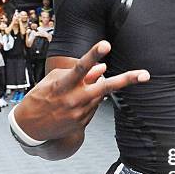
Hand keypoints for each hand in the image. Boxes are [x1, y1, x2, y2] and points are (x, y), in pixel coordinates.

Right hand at [14, 40, 149, 141]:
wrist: (30, 128)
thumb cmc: (40, 98)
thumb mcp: (54, 81)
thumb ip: (80, 74)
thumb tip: (103, 68)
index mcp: (64, 85)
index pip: (81, 67)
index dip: (94, 55)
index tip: (105, 45)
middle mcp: (75, 99)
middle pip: (105, 86)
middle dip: (127, 79)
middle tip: (145, 75)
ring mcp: (81, 112)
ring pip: (101, 94)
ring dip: (97, 87)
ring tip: (79, 89)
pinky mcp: (83, 122)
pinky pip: (95, 105)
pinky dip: (91, 99)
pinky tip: (77, 101)